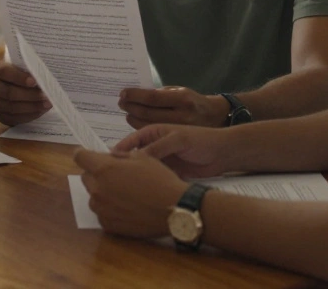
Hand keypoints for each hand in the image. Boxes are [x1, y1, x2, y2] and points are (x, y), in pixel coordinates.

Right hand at [0, 61, 50, 125]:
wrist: (19, 85)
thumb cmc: (25, 72)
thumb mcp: (26, 66)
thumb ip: (32, 69)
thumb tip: (43, 76)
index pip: (4, 72)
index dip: (19, 77)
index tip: (35, 81)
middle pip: (9, 92)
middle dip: (30, 95)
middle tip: (47, 96)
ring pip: (12, 107)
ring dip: (32, 107)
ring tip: (47, 104)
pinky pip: (13, 119)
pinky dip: (29, 116)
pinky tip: (40, 111)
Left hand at [74, 148, 188, 237]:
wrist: (174, 209)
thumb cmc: (159, 179)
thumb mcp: (141, 157)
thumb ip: (118, 155)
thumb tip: (106, 157)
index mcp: (104, 169)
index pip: (79, 157)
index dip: (83, 153)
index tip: (87, 155)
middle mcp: (97, 189)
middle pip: (85, 177)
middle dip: (96, 173)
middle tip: (115, 175)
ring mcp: (101, 209)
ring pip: (93, 195)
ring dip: (103, 191)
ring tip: (124, 193)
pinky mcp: (107, 225)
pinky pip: (102, 212)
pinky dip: (109, 208)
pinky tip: (126, 207)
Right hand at [114, 124, 235, 178]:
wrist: (222, 154)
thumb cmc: (201, 140)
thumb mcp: (177, 139)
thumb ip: (157, 148)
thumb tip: (135, 159)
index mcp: (152, 132)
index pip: (130, 141)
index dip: (117, 151)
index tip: (105, 163)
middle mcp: (153, 147)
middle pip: (132, 157)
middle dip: (122, 166)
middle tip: (109, 180)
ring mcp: (160, 161)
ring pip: (141, 170)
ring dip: (133, 178)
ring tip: (120, 190)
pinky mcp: (167, 174)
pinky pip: (152, 179)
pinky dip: (145, 185)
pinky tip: (138, 195)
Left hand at [118, 86, 228, 128]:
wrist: (216, 121)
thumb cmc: (194, 103)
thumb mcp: (180, 92)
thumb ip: (161, 95)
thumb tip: (136, 96)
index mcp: (182, 99)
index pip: (152, 97)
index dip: (135, 96)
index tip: (123, 93)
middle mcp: (182, 115)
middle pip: (148, 113)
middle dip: (131, 107)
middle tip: (121, 103)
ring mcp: (180, 131)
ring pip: (149, 127)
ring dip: (133, 119)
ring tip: (127, 113)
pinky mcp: (177, 143)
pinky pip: (154, 137)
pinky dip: (142, 130)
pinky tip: (136, 123)